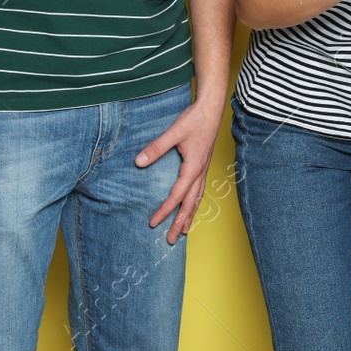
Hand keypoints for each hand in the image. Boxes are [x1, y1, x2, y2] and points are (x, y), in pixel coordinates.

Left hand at [137, 98, 223, 243]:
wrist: (211, 110)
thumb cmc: (194, 120)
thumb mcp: (174, 132)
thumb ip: (156, 147)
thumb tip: (139, 162)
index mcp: (193, 168)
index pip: (177, 195)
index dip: (165, 210)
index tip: (153, 222)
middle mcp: (200, 172)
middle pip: (190, 204)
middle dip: (180, 223)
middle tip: (170, 240)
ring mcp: (204, 170)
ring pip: (197, 199)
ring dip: (189, 216)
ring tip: (183, 232)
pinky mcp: (203, 166)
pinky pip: (200, 191)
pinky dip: (195, 204)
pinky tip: (191, 207)